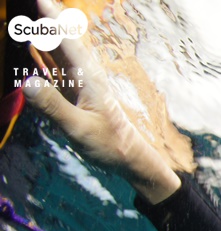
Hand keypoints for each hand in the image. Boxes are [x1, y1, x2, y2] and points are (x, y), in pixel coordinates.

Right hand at [23, 0, 190, 202]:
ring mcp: (79, 85)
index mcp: (88, 79)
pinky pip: (55, 69)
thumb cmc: (109, 144)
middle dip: (46, 21)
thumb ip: (53, 106)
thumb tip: (27, 83)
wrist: (128, 158)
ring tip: (25, 20)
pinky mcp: (74, 95)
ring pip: (57, 53)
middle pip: (61, 42)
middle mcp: (84, 77)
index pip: (67, 43)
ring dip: (43, 36)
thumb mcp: (79, 128)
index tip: (39, 0)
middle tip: (30, 3)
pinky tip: (32, 48)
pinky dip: (42, 56)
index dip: (52, 20)